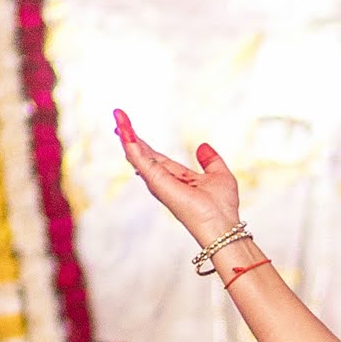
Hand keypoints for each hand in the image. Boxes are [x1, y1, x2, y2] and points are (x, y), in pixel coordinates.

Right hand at [114, 109, 241, 250]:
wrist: (222, 225)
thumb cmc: (222, 208)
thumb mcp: (220, 175)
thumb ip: (211, 161)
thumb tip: (202, 146)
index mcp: (178, 179)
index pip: (156, 157)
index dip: (144, 143)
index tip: (130, 128)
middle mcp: (165, 181)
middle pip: (142, 154)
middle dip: (129, 135)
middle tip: (117, 116)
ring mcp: (159, 182)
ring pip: (138, 155)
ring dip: (127, 135)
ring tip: (118, 116)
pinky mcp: (158, 182)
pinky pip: (141, 160)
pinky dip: (132, 144)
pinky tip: (124, 131)